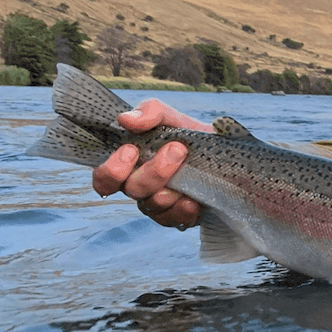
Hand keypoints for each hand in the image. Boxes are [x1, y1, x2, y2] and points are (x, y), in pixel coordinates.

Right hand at [91, 99, 212, 228]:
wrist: (226, 153)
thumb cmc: (190, 136)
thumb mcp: (172, 118)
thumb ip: (149, 112)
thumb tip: (125, 119)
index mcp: (132, 166)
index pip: (104, 179)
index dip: (112, 170)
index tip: (131, 150)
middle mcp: (141, 188)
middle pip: (132, 190)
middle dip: (153, 171)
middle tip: (177, 150)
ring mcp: (161, 205)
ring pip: (153, 205)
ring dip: (170, 188)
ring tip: (189, 167)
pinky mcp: (182, 217)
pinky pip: (176, 220)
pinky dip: (184, 209)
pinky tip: (195, 199)